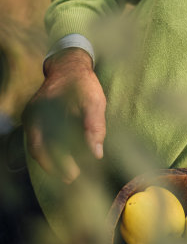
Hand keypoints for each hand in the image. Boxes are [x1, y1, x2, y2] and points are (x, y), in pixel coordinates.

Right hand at [23, 48, 105, 182]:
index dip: (56, 165)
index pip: (41, 149)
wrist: (70, 65)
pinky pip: (44, 138)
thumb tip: (97, 153)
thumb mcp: (93, 102)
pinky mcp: (40, 118)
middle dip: (55, 166)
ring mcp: (34, 118)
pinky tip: (69, 155)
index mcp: (39, 115)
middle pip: (39, 151)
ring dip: (54, 159)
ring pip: (40, 146)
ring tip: (71, 170)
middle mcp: (32, 118)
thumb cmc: (82, 83)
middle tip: (73, 178)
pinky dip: (54, 149)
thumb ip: (94, 126)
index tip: (73, 175)